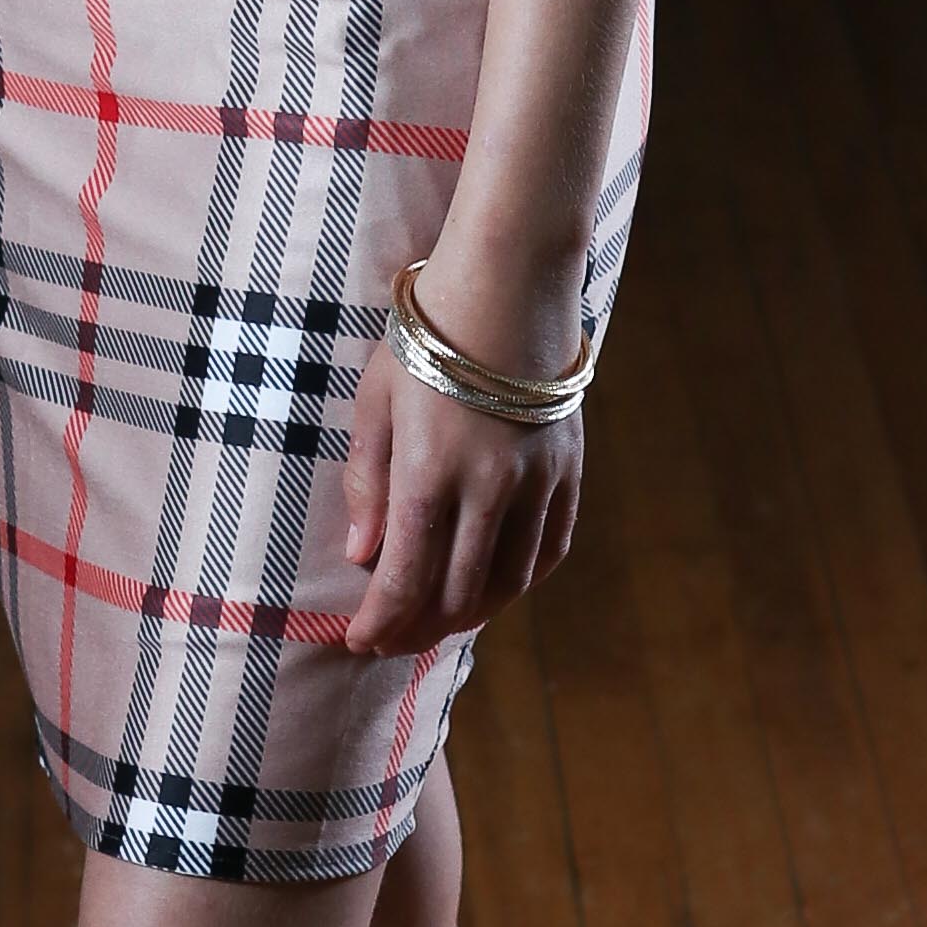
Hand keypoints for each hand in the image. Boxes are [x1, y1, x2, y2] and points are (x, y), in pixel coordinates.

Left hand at [339, 312, 585, 661]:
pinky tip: (497, 588)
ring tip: (440, 620)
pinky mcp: (568, 471)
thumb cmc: (426, 340)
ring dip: (472, 613)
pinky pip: (551, 548)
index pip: (403, 577)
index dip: (380, 621)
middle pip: (457, 592)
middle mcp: (488, 488)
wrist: (507, 286)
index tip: (358, 641)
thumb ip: (367, 482)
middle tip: (393, 639)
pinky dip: (522, 580)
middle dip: (419, 628)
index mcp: (429, 473)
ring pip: (509, 581)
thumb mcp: (376, 403)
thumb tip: (361, 555)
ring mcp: (536, 482)